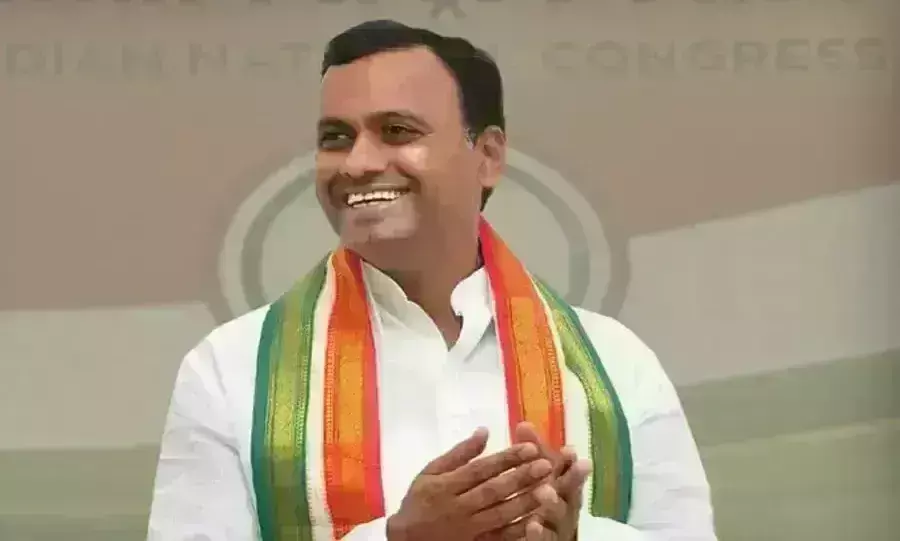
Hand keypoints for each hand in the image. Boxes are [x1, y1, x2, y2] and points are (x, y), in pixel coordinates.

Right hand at [386, 427, 553, 540]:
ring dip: (526, 502)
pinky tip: (537, 519)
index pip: (480, 469)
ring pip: (501, 515)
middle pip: (494, 491)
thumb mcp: (430, 473)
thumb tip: (484, 431)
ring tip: (548, 488)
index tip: (529, 447)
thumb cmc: (419, 502)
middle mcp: (458, 508)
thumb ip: (458, 454)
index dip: (506, 459)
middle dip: (521, 477)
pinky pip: (500, 538)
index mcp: (445, 486)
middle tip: (546, 465)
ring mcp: (468, 530)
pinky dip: (519, 530)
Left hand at [492, 424, 591, 540]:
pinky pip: (544, 540)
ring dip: (553, 503)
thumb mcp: (541, 476)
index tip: (568, 450)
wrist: (546, 538)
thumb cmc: (543, 502)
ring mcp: (559, 526)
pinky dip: (539, 533)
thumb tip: (522, 423)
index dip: (569, 461)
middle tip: (568, 468)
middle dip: (570, 479)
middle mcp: (566, 505)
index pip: (567, 470)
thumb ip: (534, 453)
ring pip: (559, 515)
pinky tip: (532, 525)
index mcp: (564, 486)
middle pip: (570, 491)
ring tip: (544, 492)